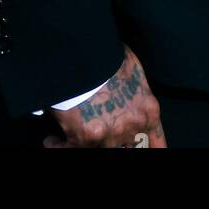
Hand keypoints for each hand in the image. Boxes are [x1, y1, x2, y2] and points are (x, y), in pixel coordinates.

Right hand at [40, 45, 165, 148]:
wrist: (87, 59)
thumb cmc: (111, 58)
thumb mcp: (134, 69)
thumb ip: (137, 86)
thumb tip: (129, 84)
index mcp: (146, 111)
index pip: (157, 139)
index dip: (154, 147)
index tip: (150, 149)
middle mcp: (130, 128)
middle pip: (130, 147)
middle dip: (118, 144)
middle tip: (105, 135)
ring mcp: (107, 137)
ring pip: (99, 150)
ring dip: (86, 144)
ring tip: (74, 139)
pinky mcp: (82, 139)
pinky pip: (68, 149)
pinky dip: (57, 146)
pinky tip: (51, 141)